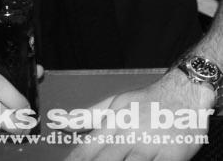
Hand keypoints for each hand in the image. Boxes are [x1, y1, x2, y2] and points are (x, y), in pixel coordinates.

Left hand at [66, 68, 214, 160]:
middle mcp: (129, 134)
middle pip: (105, 160)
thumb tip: (61, 122)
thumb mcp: (115, 102)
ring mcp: (150, 146)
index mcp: (113, 122)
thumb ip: (87, 116)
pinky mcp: (171, 156)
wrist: (184, 92)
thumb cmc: (146, 100)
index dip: (76, 160)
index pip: (87, 149)